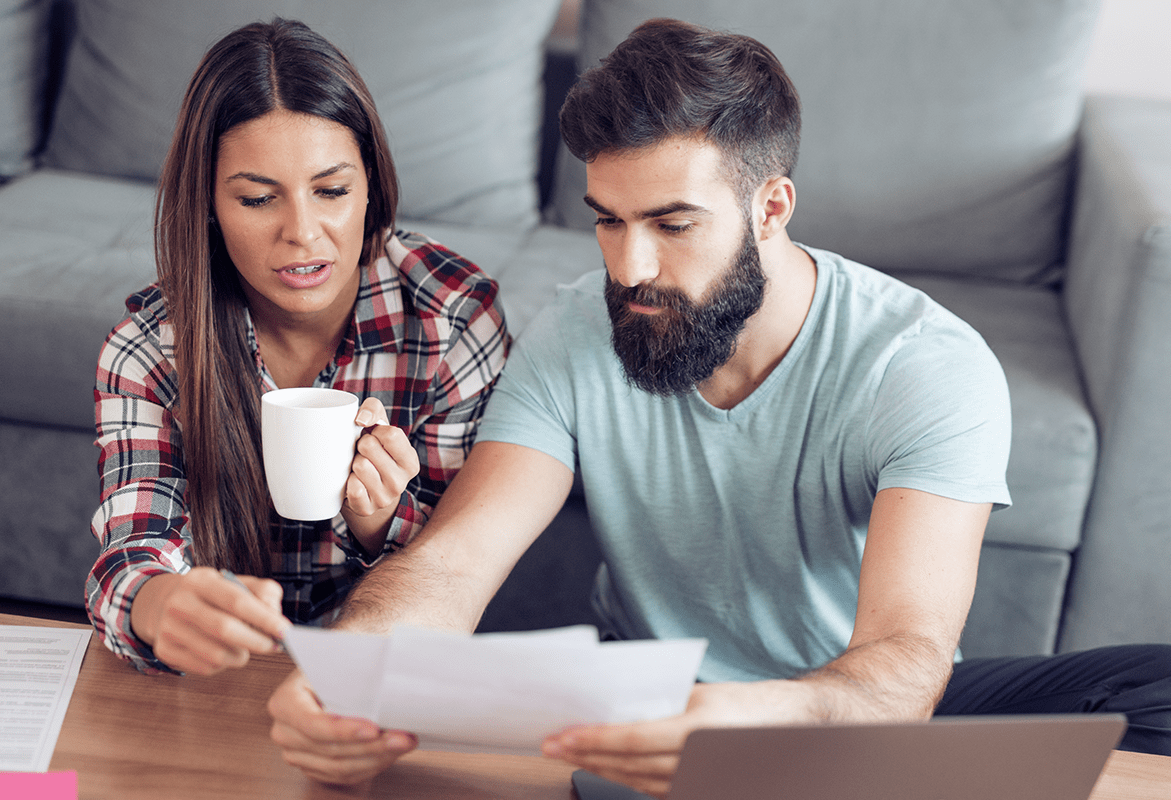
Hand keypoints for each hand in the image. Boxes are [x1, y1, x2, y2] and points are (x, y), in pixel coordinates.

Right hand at [130, 566, 288, 675]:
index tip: (284, 630)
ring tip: (247, 648)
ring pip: (216, 654)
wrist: (166, 604)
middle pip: (224, 629)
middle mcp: (179, 603)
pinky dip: (223, 665)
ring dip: (241, 656)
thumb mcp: (236, 582)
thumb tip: (275, 615)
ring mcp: (168, 628)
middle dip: (257, 641)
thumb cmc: (212, 595)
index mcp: (200, 581)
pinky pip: (204, 667)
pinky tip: (225, 652)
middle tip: (275, 645)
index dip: (264, 618)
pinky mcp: (164, 650)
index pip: (237, 601)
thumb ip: (262, 592)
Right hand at [268, 668, 416, 783]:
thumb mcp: (337, 660)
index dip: (344, 731)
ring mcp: (296, 753)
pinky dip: (368, 767)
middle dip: (371, 746)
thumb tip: (385, 681)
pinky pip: (342, 775)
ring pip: (339, 767)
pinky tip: (388, 754)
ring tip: (402, 744)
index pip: (313, 724)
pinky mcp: (312, 766)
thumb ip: (352, 672)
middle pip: (329, 750)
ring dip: (375, 759)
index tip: (374, 729)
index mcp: (285, 701)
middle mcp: (285, 731)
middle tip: (401, 738)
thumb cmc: (332, 665)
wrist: (325, 673)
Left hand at [342, 397, 420, 552]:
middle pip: (369, 446)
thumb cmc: (374, 450)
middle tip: (364, 452)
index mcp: (410, 462)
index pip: (391, 434)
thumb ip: (373, 409)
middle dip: (361, 445)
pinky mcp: (366, 509)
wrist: (366, 489)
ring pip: (359, 466)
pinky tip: (353, 481)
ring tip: (358, 466)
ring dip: (352, 462)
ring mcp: (384, 498)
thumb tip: (361, 420)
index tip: (375, 436)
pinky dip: (347, 482)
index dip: (376, 430)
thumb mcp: (380, 427)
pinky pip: (352, 488)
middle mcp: (401, 482)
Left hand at [542, 681, 807, 798]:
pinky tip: (600, 765)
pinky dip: (620, 777)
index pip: (633, 739)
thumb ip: (659, 703)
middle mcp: (696, 763)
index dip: (594, 739)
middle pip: (626, 764)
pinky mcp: (693, 793)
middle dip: (584, 754)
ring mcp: (695, 784)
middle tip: (552, 743)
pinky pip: (648, 789)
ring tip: (567, 753)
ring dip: (596, 767)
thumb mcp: (697, 694)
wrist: (780, 728)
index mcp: (696, 731)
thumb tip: (612, 706)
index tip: (564, 734)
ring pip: (633, 781)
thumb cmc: (738, 705)